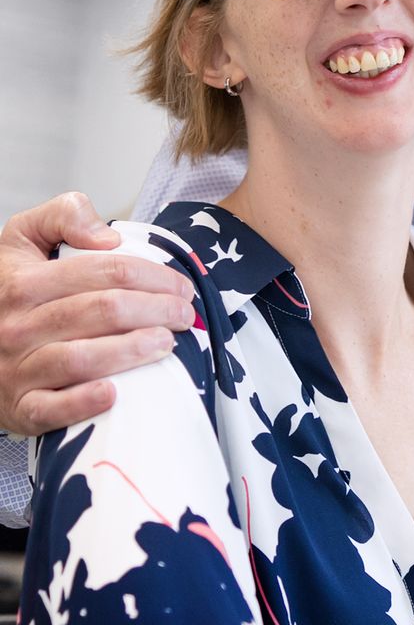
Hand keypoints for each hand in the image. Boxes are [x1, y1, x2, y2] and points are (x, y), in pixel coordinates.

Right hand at [0, 193, 196, 434]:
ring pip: (82, 357)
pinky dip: (83, 403)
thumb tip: (106, 237)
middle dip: (157, 310)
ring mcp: (17, 369)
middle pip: (104, 311)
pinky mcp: (21, 408)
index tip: (181, 286)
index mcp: (23, 281)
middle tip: (185, 315)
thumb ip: (63, 215)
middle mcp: (17, 325)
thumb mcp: (24, 239)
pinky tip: (114, 394)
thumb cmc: (11, 293)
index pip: (105, 270)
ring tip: (167, 343)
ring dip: (133, 351)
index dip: (153, 276)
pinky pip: (51, 409)